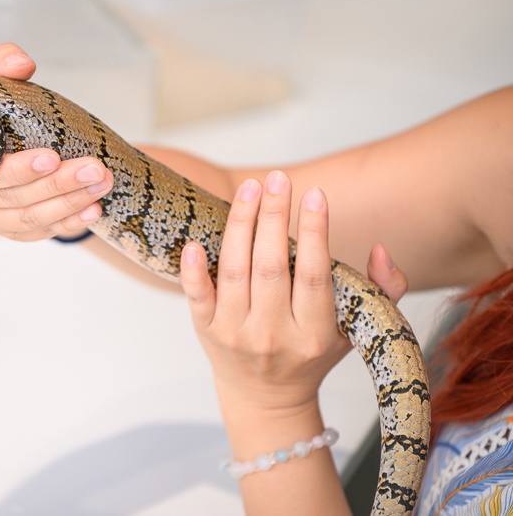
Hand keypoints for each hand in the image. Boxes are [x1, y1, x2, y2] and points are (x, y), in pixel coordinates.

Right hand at [0, 42, 113, 239]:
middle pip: (13, 196)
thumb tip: (20, 61)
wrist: (21, 144)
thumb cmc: (4, 115)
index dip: (18, 168)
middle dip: (57, 183)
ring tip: (102, 183)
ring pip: (30, 217)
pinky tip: (94, 208)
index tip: (53, 156)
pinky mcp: (12, 231)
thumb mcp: (4, 86)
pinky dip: (70, 222)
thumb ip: (5, 65)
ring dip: (70, 201)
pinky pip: (42, 232)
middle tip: (94, 168)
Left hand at [180, 171, 407, 416]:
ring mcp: (236, 334)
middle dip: (275, 218)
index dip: (316, 233)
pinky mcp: (206, 331)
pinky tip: (196, 241)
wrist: (265, 399)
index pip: (315, 276)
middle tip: (277, 178)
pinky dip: (195, 271)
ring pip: (236, 272)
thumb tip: (379, 248)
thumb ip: (383, 290)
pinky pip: (197, 297)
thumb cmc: (312, 353)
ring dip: (241, 225)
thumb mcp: (357, 330)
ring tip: (249, 188)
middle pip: (272, 267)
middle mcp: (274, 336)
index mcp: (315, 335)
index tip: (315, 194)